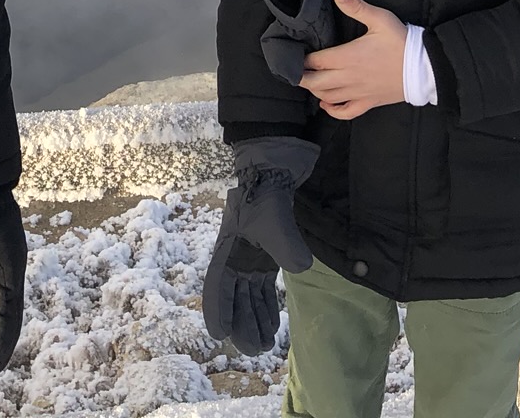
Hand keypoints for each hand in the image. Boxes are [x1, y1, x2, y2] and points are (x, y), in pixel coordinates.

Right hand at [203, 137, 319, 354]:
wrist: (274, 170)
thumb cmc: (266, 194)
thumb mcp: (275, 219)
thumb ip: (288, 246)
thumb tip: (302, 267)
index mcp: (228, 250)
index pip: (217, 286)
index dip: (217, 310)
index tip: (219, 334)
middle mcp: (236, 257)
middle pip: (234, 297)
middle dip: (241, 323)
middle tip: (253, 349)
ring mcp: (251, 256)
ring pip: (249, 295)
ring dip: (254, 318)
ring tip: (264, 344)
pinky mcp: (266, 254)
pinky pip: (263, 287)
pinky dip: (267, 305)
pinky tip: (274, 324)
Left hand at [298, 0, 406, 119]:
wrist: (425, 68)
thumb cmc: (402, 42)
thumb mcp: (380, 19)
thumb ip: (356, 6)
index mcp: (348, 56)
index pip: (315, 61)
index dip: (301, 59)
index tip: (294, 54)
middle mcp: (349, 77)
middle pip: (315, 82)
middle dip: (301, 77)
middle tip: (294, 70)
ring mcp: (358, 92)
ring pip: (327, 97)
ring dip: (314, 91)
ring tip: (308, 82)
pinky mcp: (369, 102)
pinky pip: (346, 112)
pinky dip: (332, 111)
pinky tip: (326, 105)